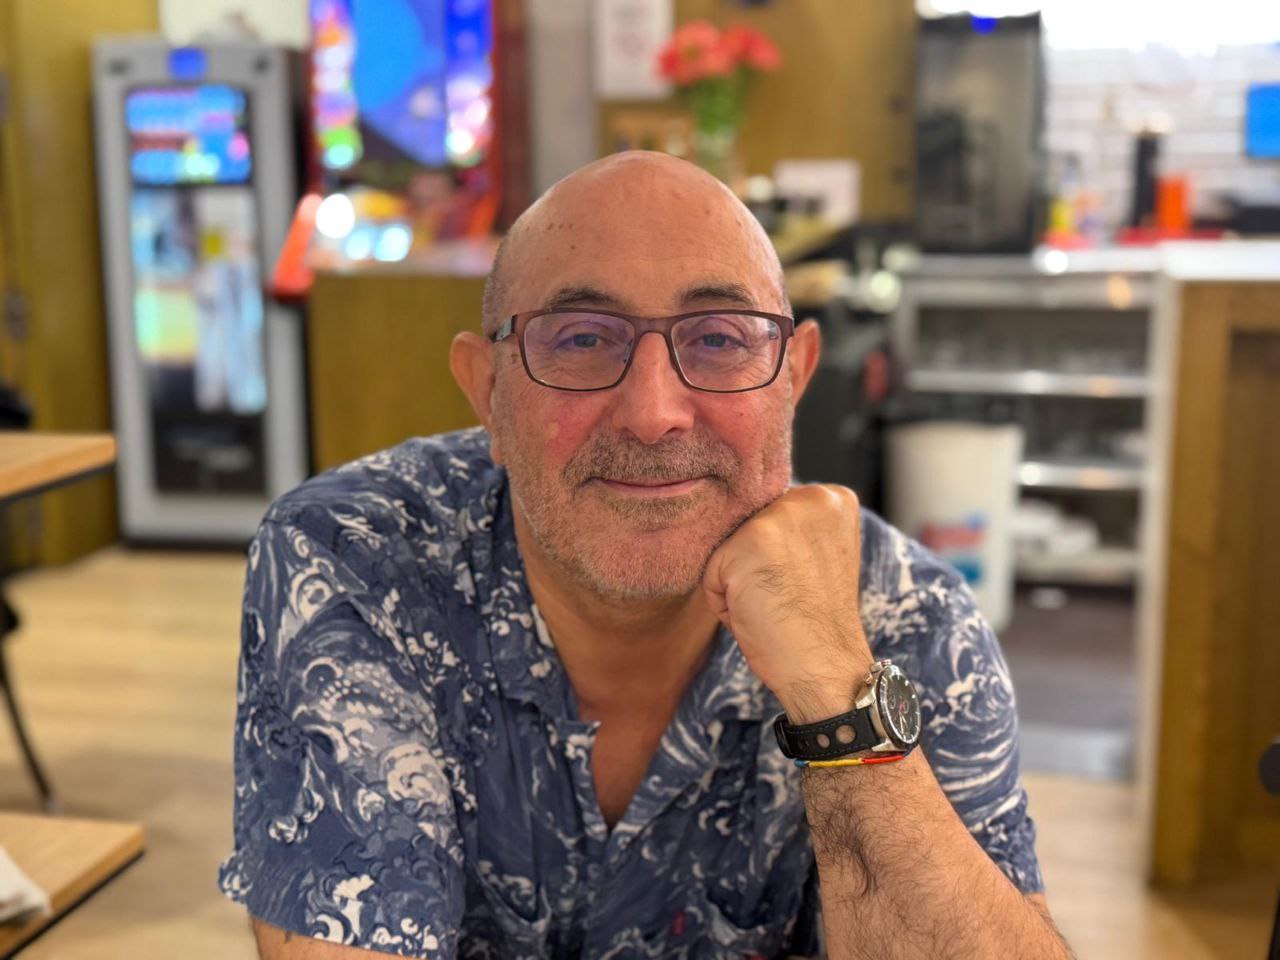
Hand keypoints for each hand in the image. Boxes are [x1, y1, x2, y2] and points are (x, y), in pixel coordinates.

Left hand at [702, 485, 873, 722]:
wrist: (825, 668)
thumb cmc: (814, 623)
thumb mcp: (814, 557)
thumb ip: (789, 529)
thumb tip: (733, 517)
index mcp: (833, 499)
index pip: (769, 511)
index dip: (774, 555)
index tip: (800, 582)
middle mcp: (812, 497)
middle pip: (745, 525)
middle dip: (753, 565)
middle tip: (786, 597)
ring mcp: (781, 517)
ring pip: (726, 547)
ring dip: (736, 582)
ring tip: (770, 606)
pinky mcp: (750, 542)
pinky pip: (711, 572)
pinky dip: (724, 601)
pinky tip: (756, 614)